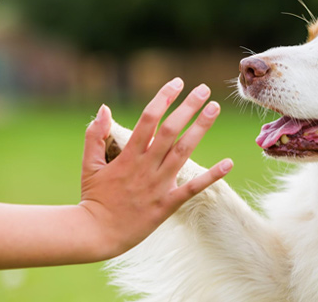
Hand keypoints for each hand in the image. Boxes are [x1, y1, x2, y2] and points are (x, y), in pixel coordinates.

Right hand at [78, 78, 232, 256]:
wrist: (96, 233)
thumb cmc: (93, 197)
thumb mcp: (89, 164)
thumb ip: (95, 135)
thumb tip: (104, 108)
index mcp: (127, 155)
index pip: (148, 119)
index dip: (163, 98)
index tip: (177, 83)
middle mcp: (145, 167)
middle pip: (170, 130)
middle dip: (188, 107)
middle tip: (204, 89)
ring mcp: (158, 185)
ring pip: (183, 152)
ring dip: (200, 128)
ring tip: (215, 108)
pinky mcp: (167, 204)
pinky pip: (193, 188)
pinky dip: (211, 176)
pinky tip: (228, 163)